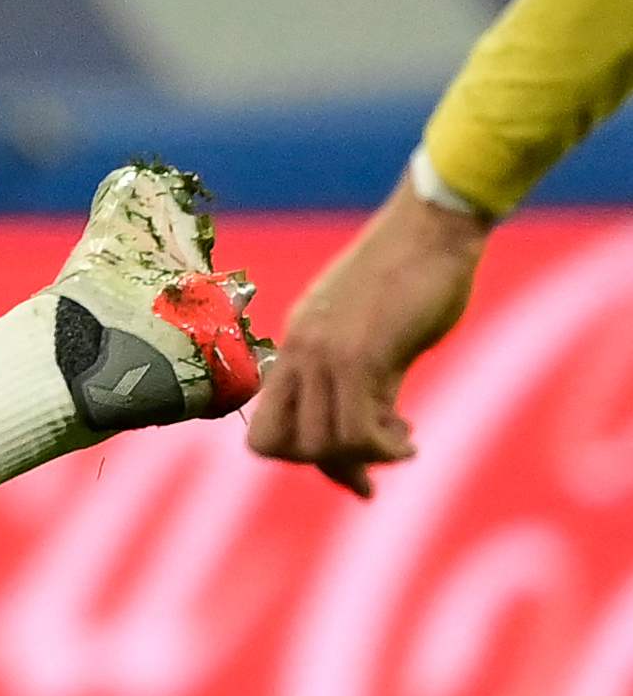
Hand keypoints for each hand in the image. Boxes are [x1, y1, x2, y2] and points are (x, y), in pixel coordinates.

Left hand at [248, 186, 487, 496]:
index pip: (265, 427)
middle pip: (279, 445)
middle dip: (328, 465)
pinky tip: (408, 439)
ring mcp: (324, 354)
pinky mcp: (361, 354)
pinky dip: (384, 450)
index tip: (349, 462)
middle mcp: (298, 352)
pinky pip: (356, 431)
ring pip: (319, 445)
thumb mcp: (376, 337)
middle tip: (376, 455)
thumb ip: (365, 387)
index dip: (301, 456)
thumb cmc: (414, 277)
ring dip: (364, 459)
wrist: (431, 229)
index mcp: (294, 346)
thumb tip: (371, 441)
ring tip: (401, 442)